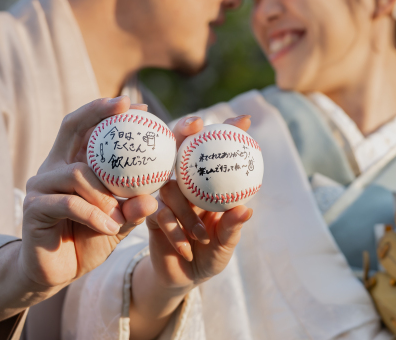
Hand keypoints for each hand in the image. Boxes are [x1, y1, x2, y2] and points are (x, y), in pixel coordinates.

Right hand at [18, 96, 157, 288]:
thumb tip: (153, 198)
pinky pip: (69, 204)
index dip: (104, 109)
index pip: (85, 125)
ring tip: (121, 212)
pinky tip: (110, 227)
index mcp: (72, 162)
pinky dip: (94, 214)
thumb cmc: (89, 238)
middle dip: (99, 114)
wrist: (57, 273)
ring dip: (105, 193)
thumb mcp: (119, 220)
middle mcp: (53, 167)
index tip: (132, 103)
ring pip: (77, 174)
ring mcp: (40, 186)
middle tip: (126, 112)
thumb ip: (134, 207)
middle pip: (72, 127)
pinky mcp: (33, 208)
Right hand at [129, 115, 253, 339]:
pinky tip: (188, 248)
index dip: (229, 131)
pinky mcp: (150, 215)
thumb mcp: (225, 244)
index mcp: (208, 185)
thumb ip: (231, 227)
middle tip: (197, 124)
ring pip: (171, 188)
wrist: (182, 277)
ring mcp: (166, 197)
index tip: (243, 119)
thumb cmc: (210, 255)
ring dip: (189, 212)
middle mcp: (186, 185)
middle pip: (182, 150)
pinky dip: (177, 233)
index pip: (217, 152)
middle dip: (185, 131)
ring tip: (203, 235)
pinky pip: (161, 216)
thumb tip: (245, 209)